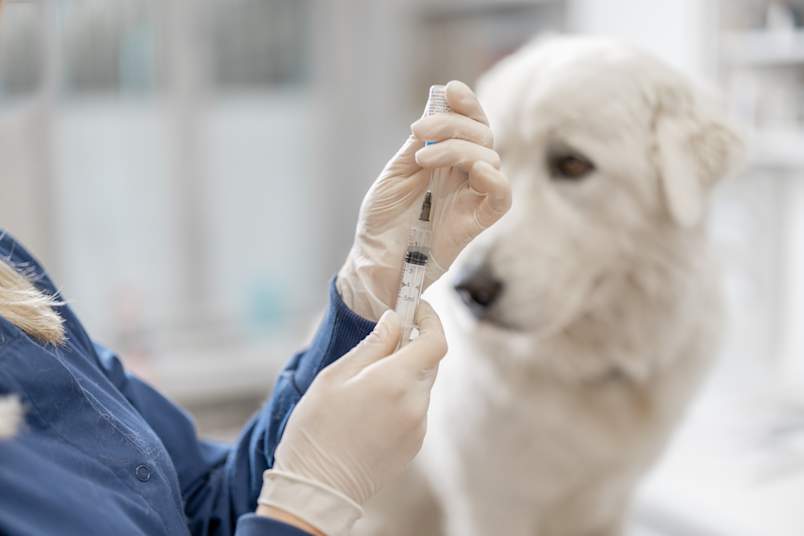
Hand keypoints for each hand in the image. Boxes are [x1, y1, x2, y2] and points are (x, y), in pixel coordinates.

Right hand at [257, 303, 446, 535]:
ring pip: (422, 385)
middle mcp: (415, 403)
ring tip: (366, 384)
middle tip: (385, 340)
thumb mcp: (335, 377)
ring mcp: (418, 426)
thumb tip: (395, 320)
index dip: (430, 319)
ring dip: (404, 374)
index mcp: (396, 381)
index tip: (416, 308)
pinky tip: (370, 408)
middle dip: (412, 345)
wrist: (316, 488)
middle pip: (430, 361)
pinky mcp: (415, 444)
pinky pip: (416, 408)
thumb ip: (372, 345)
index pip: (435, 340)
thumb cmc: (316, 429)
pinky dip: (401, 398)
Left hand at [338, 80, 511, 319]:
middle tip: (421, 130)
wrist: (374, 260)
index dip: (466, 104)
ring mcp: (471, 197)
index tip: (450, 91)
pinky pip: (501, 198)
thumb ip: (419, 143)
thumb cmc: (382, 220)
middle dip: (454, 124)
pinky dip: (495, 180)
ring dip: (459, 149)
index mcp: (446, 160)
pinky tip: (476, 171)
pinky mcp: (476, 222)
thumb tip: (437, 106)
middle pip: (482, 136)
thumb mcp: (396, 172)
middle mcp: (463, 176)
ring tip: (423, 160)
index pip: (470, 125)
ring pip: (490, 159)